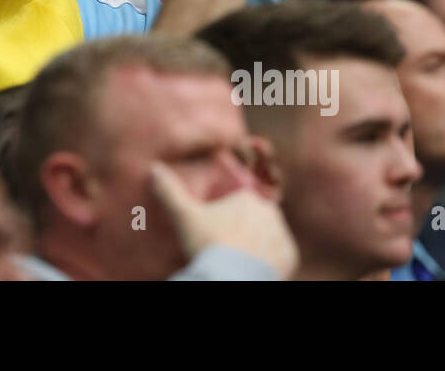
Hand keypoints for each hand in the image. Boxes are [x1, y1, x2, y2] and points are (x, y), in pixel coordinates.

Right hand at [150, 162, 298, 278]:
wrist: (231, 278)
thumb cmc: (208, 243)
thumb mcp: (184, 216)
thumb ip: (169, 190)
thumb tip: (153, 167)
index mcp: (247, 198)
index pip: (239, 201)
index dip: (227, 216)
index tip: (216, 231)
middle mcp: (270, 212)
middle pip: (255, 218)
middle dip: (243, 229)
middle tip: (224, 246)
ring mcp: (282, 234)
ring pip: (268, 236)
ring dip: (257, 244)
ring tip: (235, 259)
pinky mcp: (290, 256)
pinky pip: (279, 256)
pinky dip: (269, 261)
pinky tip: (251, 268)